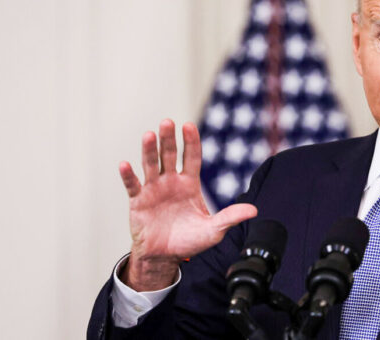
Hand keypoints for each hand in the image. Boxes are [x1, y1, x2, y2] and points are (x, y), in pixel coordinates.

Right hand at [118, 119, 257, 290]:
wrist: (165, 256)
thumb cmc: (189, 241)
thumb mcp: (214, 230)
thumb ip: (230, 217)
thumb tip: (254, 211)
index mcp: (190, 184)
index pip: (192, 157)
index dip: (191, 142)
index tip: (189, 126)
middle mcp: (171, 181)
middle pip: (170, 155)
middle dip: (169, 139)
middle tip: (168, 122)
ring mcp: (153, 189)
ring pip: (151, 165)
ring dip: (149, 150)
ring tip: (149, 135)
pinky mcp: (138, 201)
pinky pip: (133, 185)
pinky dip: (128, 175)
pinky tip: (125, 165)